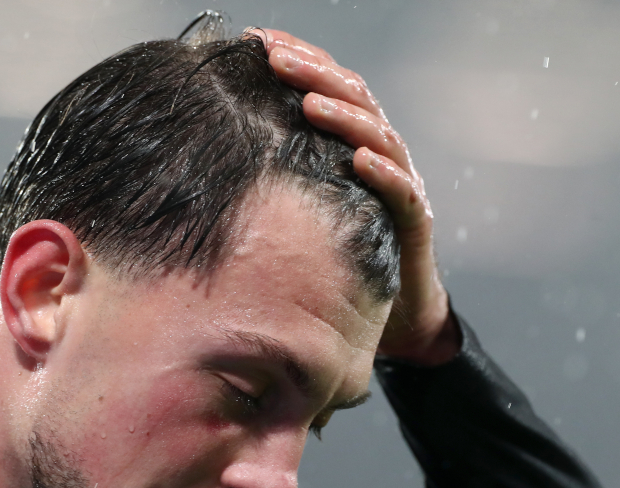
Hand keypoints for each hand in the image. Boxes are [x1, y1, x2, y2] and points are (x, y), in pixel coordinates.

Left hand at [252, 29, 460, 364]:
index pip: (327, 86)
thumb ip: (272, 179)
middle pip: (353, 98)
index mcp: (352, 143)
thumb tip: (205, 157)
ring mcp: (401, 185)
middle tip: (274, 56)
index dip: (299, 58)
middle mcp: (381, 155)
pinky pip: (403, 191)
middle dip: (314, 73)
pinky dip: (383, 173)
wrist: (395, 314)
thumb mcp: (299, 210)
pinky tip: (359, 160)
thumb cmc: (338, 258)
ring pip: (379, 136)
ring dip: (345, 116)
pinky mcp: (414, 222)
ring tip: (311, 102)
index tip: (255, 40)